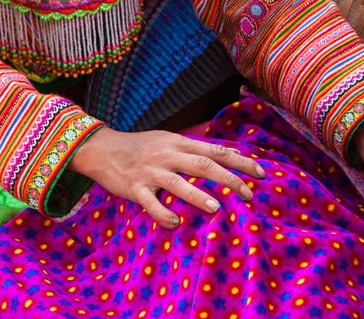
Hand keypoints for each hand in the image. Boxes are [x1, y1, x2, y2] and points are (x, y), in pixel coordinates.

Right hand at [70, 126, 262, 228]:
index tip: (261, 172)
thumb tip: (227, 153)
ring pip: (177, 183)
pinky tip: (174, 223)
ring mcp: (151, 171)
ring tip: (216, 209)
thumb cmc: (142, 146)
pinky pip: (150, 202)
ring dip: (197, 196)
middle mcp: (168, 155)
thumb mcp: (169, 140)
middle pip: (203, 165)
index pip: (216, 151)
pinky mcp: (134, 188)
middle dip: (228, 179)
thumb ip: (195, 148)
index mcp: (179, 143)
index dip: (240, 161)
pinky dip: (162, 213)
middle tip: (248, 194)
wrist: (102, 148)